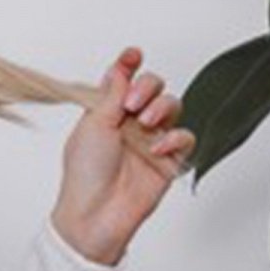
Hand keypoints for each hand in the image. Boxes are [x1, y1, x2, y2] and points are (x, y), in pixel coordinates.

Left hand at [52, 49, 194, 266]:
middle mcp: (131, 123)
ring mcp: (151, 140)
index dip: (130, 65)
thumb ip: (110, 94)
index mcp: (108, 113)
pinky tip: (158, 146)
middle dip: (147, 87)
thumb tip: (119, 66)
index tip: (133, 55)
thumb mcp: (93, 125)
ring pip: (173, 106)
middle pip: (154, 87)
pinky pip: (185, 137)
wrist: (94, 215)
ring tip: (146, 121)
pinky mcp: (168, 160)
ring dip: (162, 106)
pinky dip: (175, 137)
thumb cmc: (84, 176)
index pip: (125, 80)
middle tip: (132, 103)